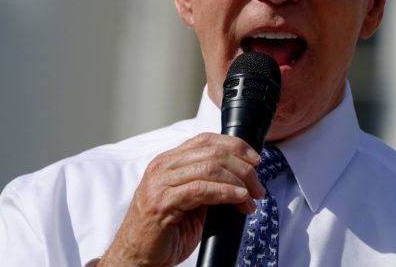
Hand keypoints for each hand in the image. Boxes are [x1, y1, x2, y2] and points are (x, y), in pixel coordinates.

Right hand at [99, 133, 264, 266]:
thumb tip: (244, 178)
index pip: (206, 140)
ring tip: (251, 197)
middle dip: (243, 168)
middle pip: (212, 153)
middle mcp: (162, 166)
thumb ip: (210, 184)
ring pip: (209, 168)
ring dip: (238, 182)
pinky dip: (225, 192)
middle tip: (257, 187)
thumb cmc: (166, 231)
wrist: (138, 257)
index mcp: (169, 161)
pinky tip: (239, 199)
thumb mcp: (192, 201)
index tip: (255, 161)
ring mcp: (159, 183)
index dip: (235, 146)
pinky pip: (200, 189)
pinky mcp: (161, 202)